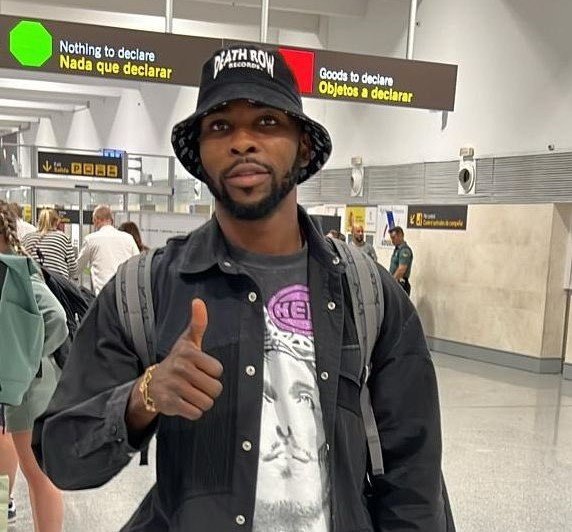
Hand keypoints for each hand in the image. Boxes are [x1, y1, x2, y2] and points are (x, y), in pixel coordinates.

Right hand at [147, 298, 222, 420]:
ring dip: (202, 401)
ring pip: (206, 402)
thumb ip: (198, 323)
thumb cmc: (176, 362)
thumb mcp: (187, 341)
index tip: (202, 370)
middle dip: (209, 390)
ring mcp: (174, 386)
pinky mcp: (169, 403)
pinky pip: (195, 413)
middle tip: (197, 384)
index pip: (218, 370)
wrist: (152, 384)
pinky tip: (185, 402)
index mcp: (188, 353)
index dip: (212, 372)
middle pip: (215, 388)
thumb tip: (198, 302)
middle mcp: (180, 369)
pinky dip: (193, 411)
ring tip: (192, 393)